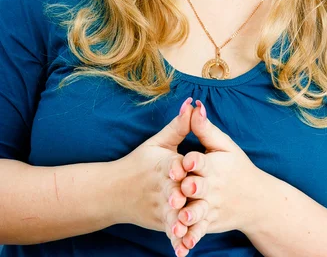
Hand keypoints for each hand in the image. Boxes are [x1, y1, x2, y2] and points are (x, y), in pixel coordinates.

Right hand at [111, 97, 196, 254]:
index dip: (179, 165)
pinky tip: (184, 250)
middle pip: (172, 189)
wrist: (114, 191)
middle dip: (178, 195)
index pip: (172, 163)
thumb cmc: (140, 162)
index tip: (184, 167)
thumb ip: (179, 125)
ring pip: (170, 213)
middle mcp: (161, 186)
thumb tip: (193, 104)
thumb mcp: (158, 142)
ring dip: (177, 221)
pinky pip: (169, 231)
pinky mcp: (160, 221)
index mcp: (162, 165)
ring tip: (185, 229)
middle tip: (184, 200)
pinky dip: (176, 240)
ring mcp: (159, 206)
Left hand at [169, 99, 259, 254]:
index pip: (202, 161)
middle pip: (200, 187)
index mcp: (216, 166)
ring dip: (191, 215)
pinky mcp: (209, 223)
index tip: (186, 160)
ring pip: (199, 212)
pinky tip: (181, 245)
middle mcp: (214, 188)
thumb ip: (205, 128)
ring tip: (182, 217)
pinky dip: (191, 238)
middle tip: (183, 187)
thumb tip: (193, 105)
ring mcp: (212, 207)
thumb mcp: (225, 146)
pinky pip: (199, 232)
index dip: (193, 161)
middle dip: (191, 187)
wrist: (257, 201)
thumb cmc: (237, 167)